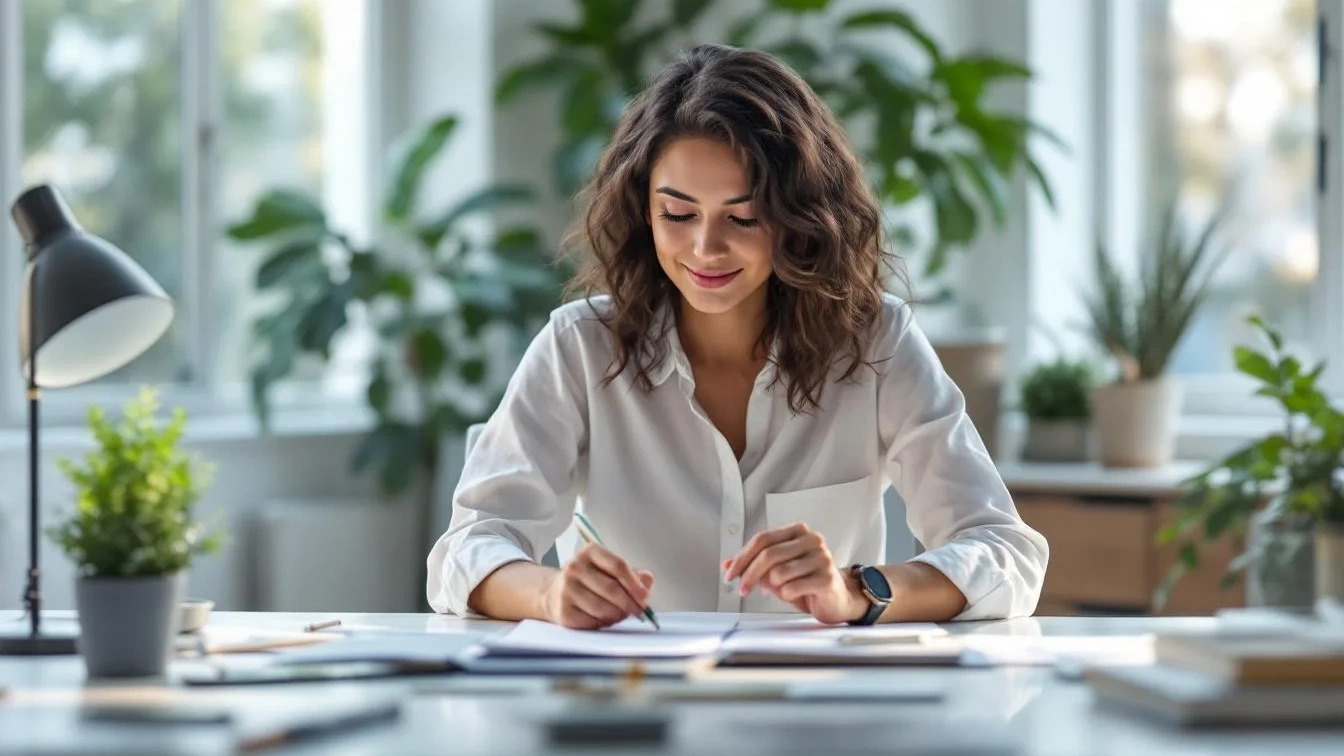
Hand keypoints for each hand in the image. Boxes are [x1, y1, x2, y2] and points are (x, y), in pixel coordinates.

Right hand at [542, 543, 653, 628]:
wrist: (554, 593)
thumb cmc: (590, 580)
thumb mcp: (610, 570)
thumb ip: (633, 574)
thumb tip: (648, 580)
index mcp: (590, 552)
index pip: (618, 565)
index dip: (634, 583)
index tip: (644, 596)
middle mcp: (575, 567)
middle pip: (612, 589)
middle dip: (630, 603)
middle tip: (638, 611)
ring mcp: (566, 590)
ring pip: (603, 608)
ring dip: (618, 615)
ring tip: (621, 614)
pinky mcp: (563, 611)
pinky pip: (592, 622)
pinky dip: (604, 623)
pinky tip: (604, 618)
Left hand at [723, 523, 867, 624]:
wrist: (837, 599)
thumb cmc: (806, 581)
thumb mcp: (776, 570)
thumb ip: (753, 564)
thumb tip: (726, 564)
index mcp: (798, 531)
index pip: (762, 539)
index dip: (742, 557)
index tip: (730, 574)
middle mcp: (812, 540)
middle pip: (769, 554)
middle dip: (750, 575)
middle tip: (742, 590)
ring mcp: (822, 558)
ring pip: (779, 573)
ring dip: (772, 587)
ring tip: (780, 590)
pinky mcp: (827, 578)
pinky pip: (791, 588)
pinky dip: (786, 595)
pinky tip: (794, 595)